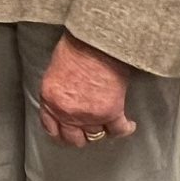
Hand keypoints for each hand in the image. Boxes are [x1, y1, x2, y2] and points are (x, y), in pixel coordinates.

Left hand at [37, 32, 135, 146]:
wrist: (96, 42)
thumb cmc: (76, 47)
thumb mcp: (55, 70)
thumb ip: (57, 90)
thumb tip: (66, 98)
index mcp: (50, 100)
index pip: (51, 128)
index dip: (61, 132)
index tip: (66, 132)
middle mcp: (67, 112)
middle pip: (74, 138)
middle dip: (80, 136)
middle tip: (87, 131)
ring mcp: (89, 115)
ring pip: (96, 136)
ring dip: (102, 131)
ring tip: (107, 125)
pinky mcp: (111, 112)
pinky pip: (118, 130)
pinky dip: (125, 128)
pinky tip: (129, 125)